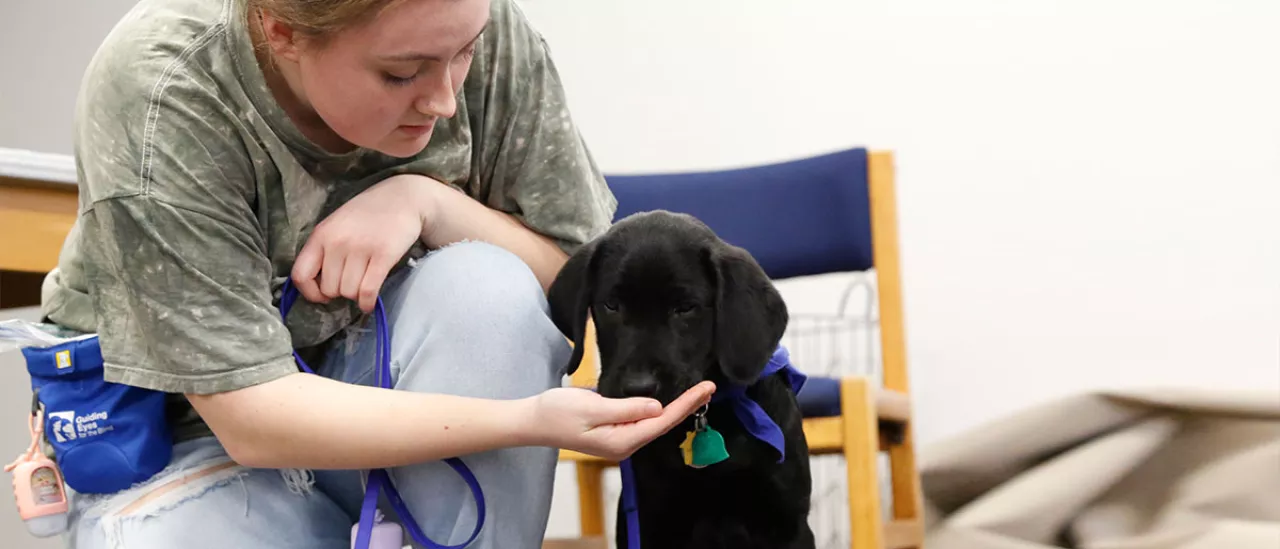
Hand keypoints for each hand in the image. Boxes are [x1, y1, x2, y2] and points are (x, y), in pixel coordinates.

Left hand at [292, 175, 435, 311]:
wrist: (403, 197)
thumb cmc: (368, 214)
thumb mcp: (336, 226)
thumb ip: (324, 250)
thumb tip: (318, 287)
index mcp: (321, 234)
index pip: (300, 275)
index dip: (310, 292)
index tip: (322, 295)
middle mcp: (337, 242)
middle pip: (329, 288)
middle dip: (340, 292)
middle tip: (351, 282)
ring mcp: (360, 248)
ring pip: (349, 292)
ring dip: (356, 295)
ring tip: (363, 284)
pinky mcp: (383, 255)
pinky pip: (368, 290)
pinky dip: (367, 303)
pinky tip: (369, 302)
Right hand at [526, 381, 715, 460]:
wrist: (532, 421)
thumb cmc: (557, 412)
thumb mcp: (592, 407)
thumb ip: (627, 408)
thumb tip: (657, 407)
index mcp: (622, 440)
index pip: (663, 421)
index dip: (687, 404)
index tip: (705, 389)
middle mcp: (625, 445)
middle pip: (663, 424)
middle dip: (687, 406)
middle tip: (709, 386)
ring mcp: (619, 441)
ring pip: (654, 423)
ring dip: (676, 408)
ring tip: (696, 393)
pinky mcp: (613, 433)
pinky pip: (642, 421)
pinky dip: (659, 410)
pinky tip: (668, 401)